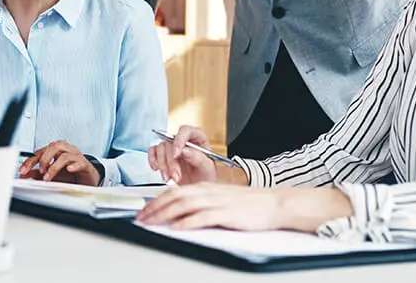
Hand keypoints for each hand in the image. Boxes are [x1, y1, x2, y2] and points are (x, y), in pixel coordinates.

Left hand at [18, 141, 100, 186]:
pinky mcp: (84, 164)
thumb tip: (25, 175)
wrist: (87, 177)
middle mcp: (66, 149)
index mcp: (56, 150)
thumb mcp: (52, 174)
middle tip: (40, 172)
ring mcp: (76, 155)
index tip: (23, 170)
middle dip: (43, 160)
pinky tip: (69, 169)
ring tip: (48, 177)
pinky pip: (79, 162)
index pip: (41, 151)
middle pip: (53, 147)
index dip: (31, 161)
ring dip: (54, 167)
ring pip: (64, 155)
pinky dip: (73, 166)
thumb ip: (38, 173)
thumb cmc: (70, 174)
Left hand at [136, 183, 353, 232]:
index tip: (143, 212)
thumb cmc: (249, 204)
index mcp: (205, 187)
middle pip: (173, 197)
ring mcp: (216, 202)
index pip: (173, 192)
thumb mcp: (221, 199)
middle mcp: (207, 191)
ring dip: (164, 215)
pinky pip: (202, 217)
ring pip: (183, 206)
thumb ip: (202, 203)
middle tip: (140, 219)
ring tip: (152, 223)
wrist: (274, 204)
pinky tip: (177, 228)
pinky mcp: (226, 214)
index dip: (155, 201)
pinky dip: (187, 223)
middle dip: (153, 208)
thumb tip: (181, 214)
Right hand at [148, 125, 220, 184]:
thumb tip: (184, 150)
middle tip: (175, 176)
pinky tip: (157, 169)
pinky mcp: (163, 154)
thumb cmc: (206, 177)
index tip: (176, 155)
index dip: (179, 140)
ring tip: (170, 178)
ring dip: (162, 165)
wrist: (198, 188)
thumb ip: (198, 158)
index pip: (186, 131)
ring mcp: (172, 147)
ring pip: (160, 147)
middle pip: (170, 142)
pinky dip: (153, 160)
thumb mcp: (207, 169)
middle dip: (171, 162)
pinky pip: (152, 151)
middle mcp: (184, 140)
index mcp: (198, 138)